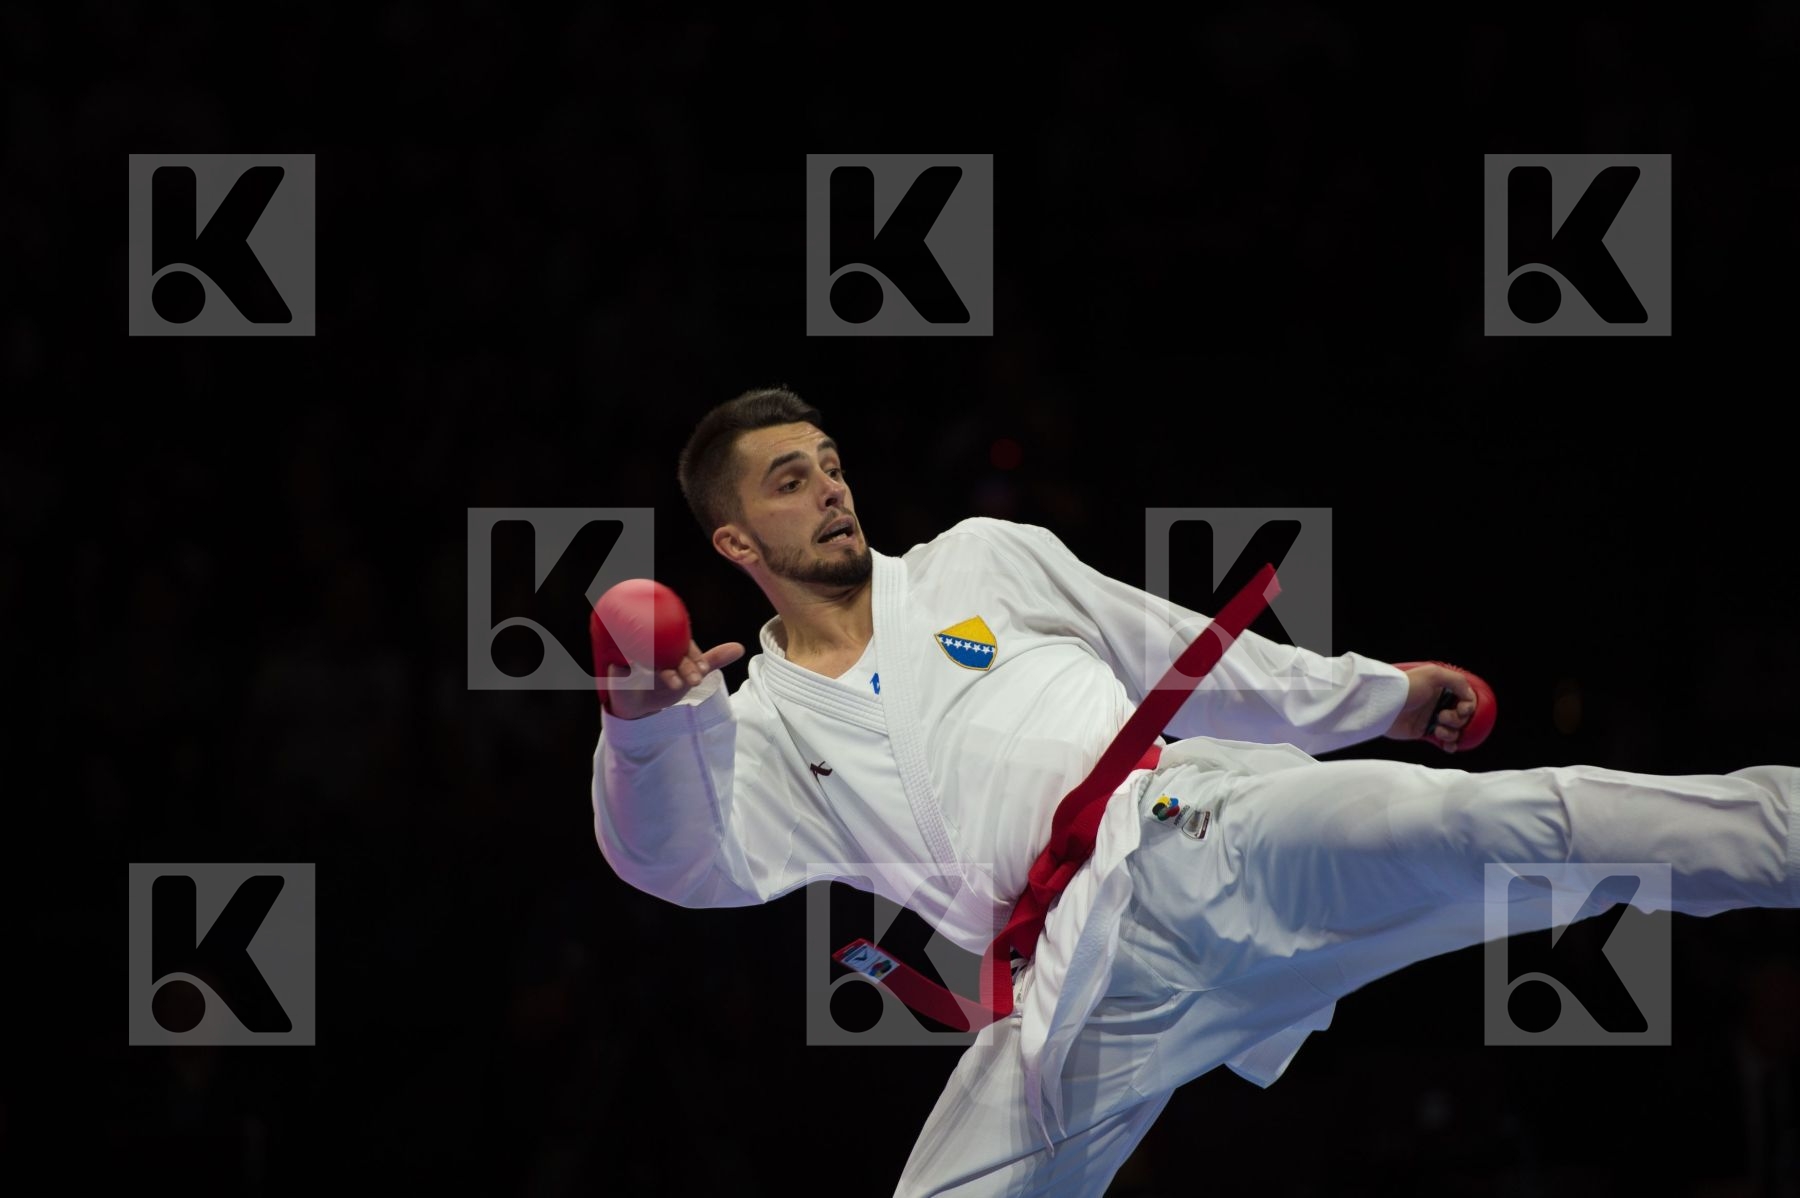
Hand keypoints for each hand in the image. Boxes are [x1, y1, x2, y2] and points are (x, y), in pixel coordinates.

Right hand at [603, 638, 744, 720]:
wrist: (637, 703)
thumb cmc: (665, 683)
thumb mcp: (690, 673)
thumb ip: (713, 659)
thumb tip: (740, 647)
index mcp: (669, 646)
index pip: (681, 644)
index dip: (692, 656)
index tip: (704, 669)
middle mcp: (651, 646)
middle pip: (665, 649)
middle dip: (681, 664)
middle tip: (693, 680)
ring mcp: (632, 654)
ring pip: (644, 655)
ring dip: (659, 669)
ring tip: (676, 684)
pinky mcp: (614, 668)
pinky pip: (617, 666)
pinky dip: (622, 669)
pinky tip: (627, 671)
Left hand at [1385, 663, 1477, 750]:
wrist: (1385, 704)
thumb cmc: (1408, 687)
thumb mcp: (1433, 674)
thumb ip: (1457, 681)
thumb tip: (1470, 696)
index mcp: (1443, 688)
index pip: (1467, 699)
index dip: (1468, 706)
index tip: (1462, 709)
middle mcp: (1439, 703)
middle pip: (1462, 717)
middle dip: (1456, 719)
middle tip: (1441, 716)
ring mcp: (1431, 718)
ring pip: (1455, 730)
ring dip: (1451, 733)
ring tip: (1437, 730)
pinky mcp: (1423, 732)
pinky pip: (1444, 741)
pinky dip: (1450, 745)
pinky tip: (1448, 746)